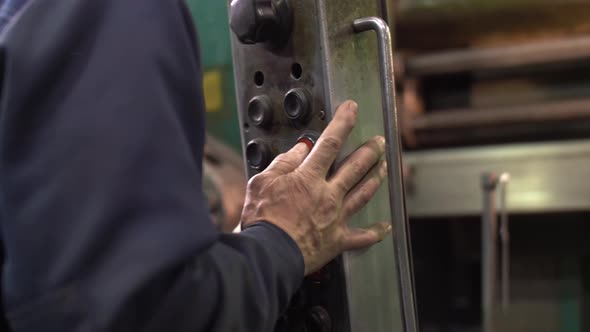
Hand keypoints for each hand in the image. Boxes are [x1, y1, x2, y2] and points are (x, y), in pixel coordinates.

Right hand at [241, 100, 390, 274]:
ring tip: (384, 169)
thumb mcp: (262, 182)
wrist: (268, 254)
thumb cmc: (262, 220)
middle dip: (370, 150)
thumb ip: (284, 163)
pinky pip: (362, 236)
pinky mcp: (337, 240)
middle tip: (379, 141)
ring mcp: (336, 217)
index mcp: (309, 178)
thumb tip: (300, 149)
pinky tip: (385, 227)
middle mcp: (328, 194)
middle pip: (356, 166)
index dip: (343, 122)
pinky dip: (375, 232)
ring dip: (376, 179)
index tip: (351, 109)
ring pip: (363, 193)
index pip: (330, 142)